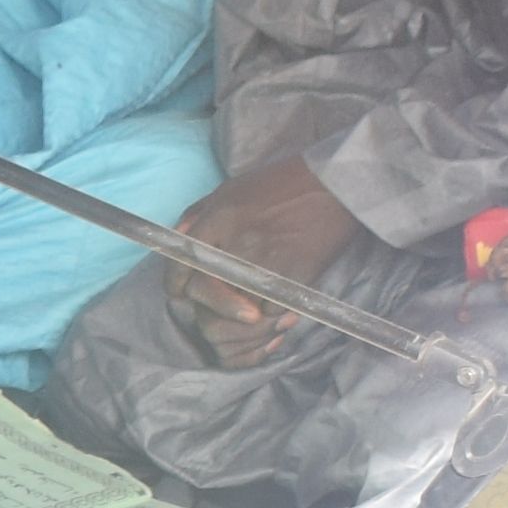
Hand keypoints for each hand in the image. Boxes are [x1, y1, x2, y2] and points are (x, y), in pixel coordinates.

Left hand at [167, 156, 357, 352]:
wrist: (331, 186)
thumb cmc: (278, 186)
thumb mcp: (229, 190)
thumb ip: (199, 215)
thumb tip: (177, 241)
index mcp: (219, 218)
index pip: (182, 261)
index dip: (176, 284)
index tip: (179, 294)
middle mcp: (236, 242)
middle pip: (204, 291)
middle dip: (204, 308)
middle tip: (209, 316)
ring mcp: (265, 262)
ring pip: (235, 311)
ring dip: (238, 321)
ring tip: (245, 319)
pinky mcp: (292, 278)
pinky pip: (270, 312)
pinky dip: (270, 318)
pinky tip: (274, 314)